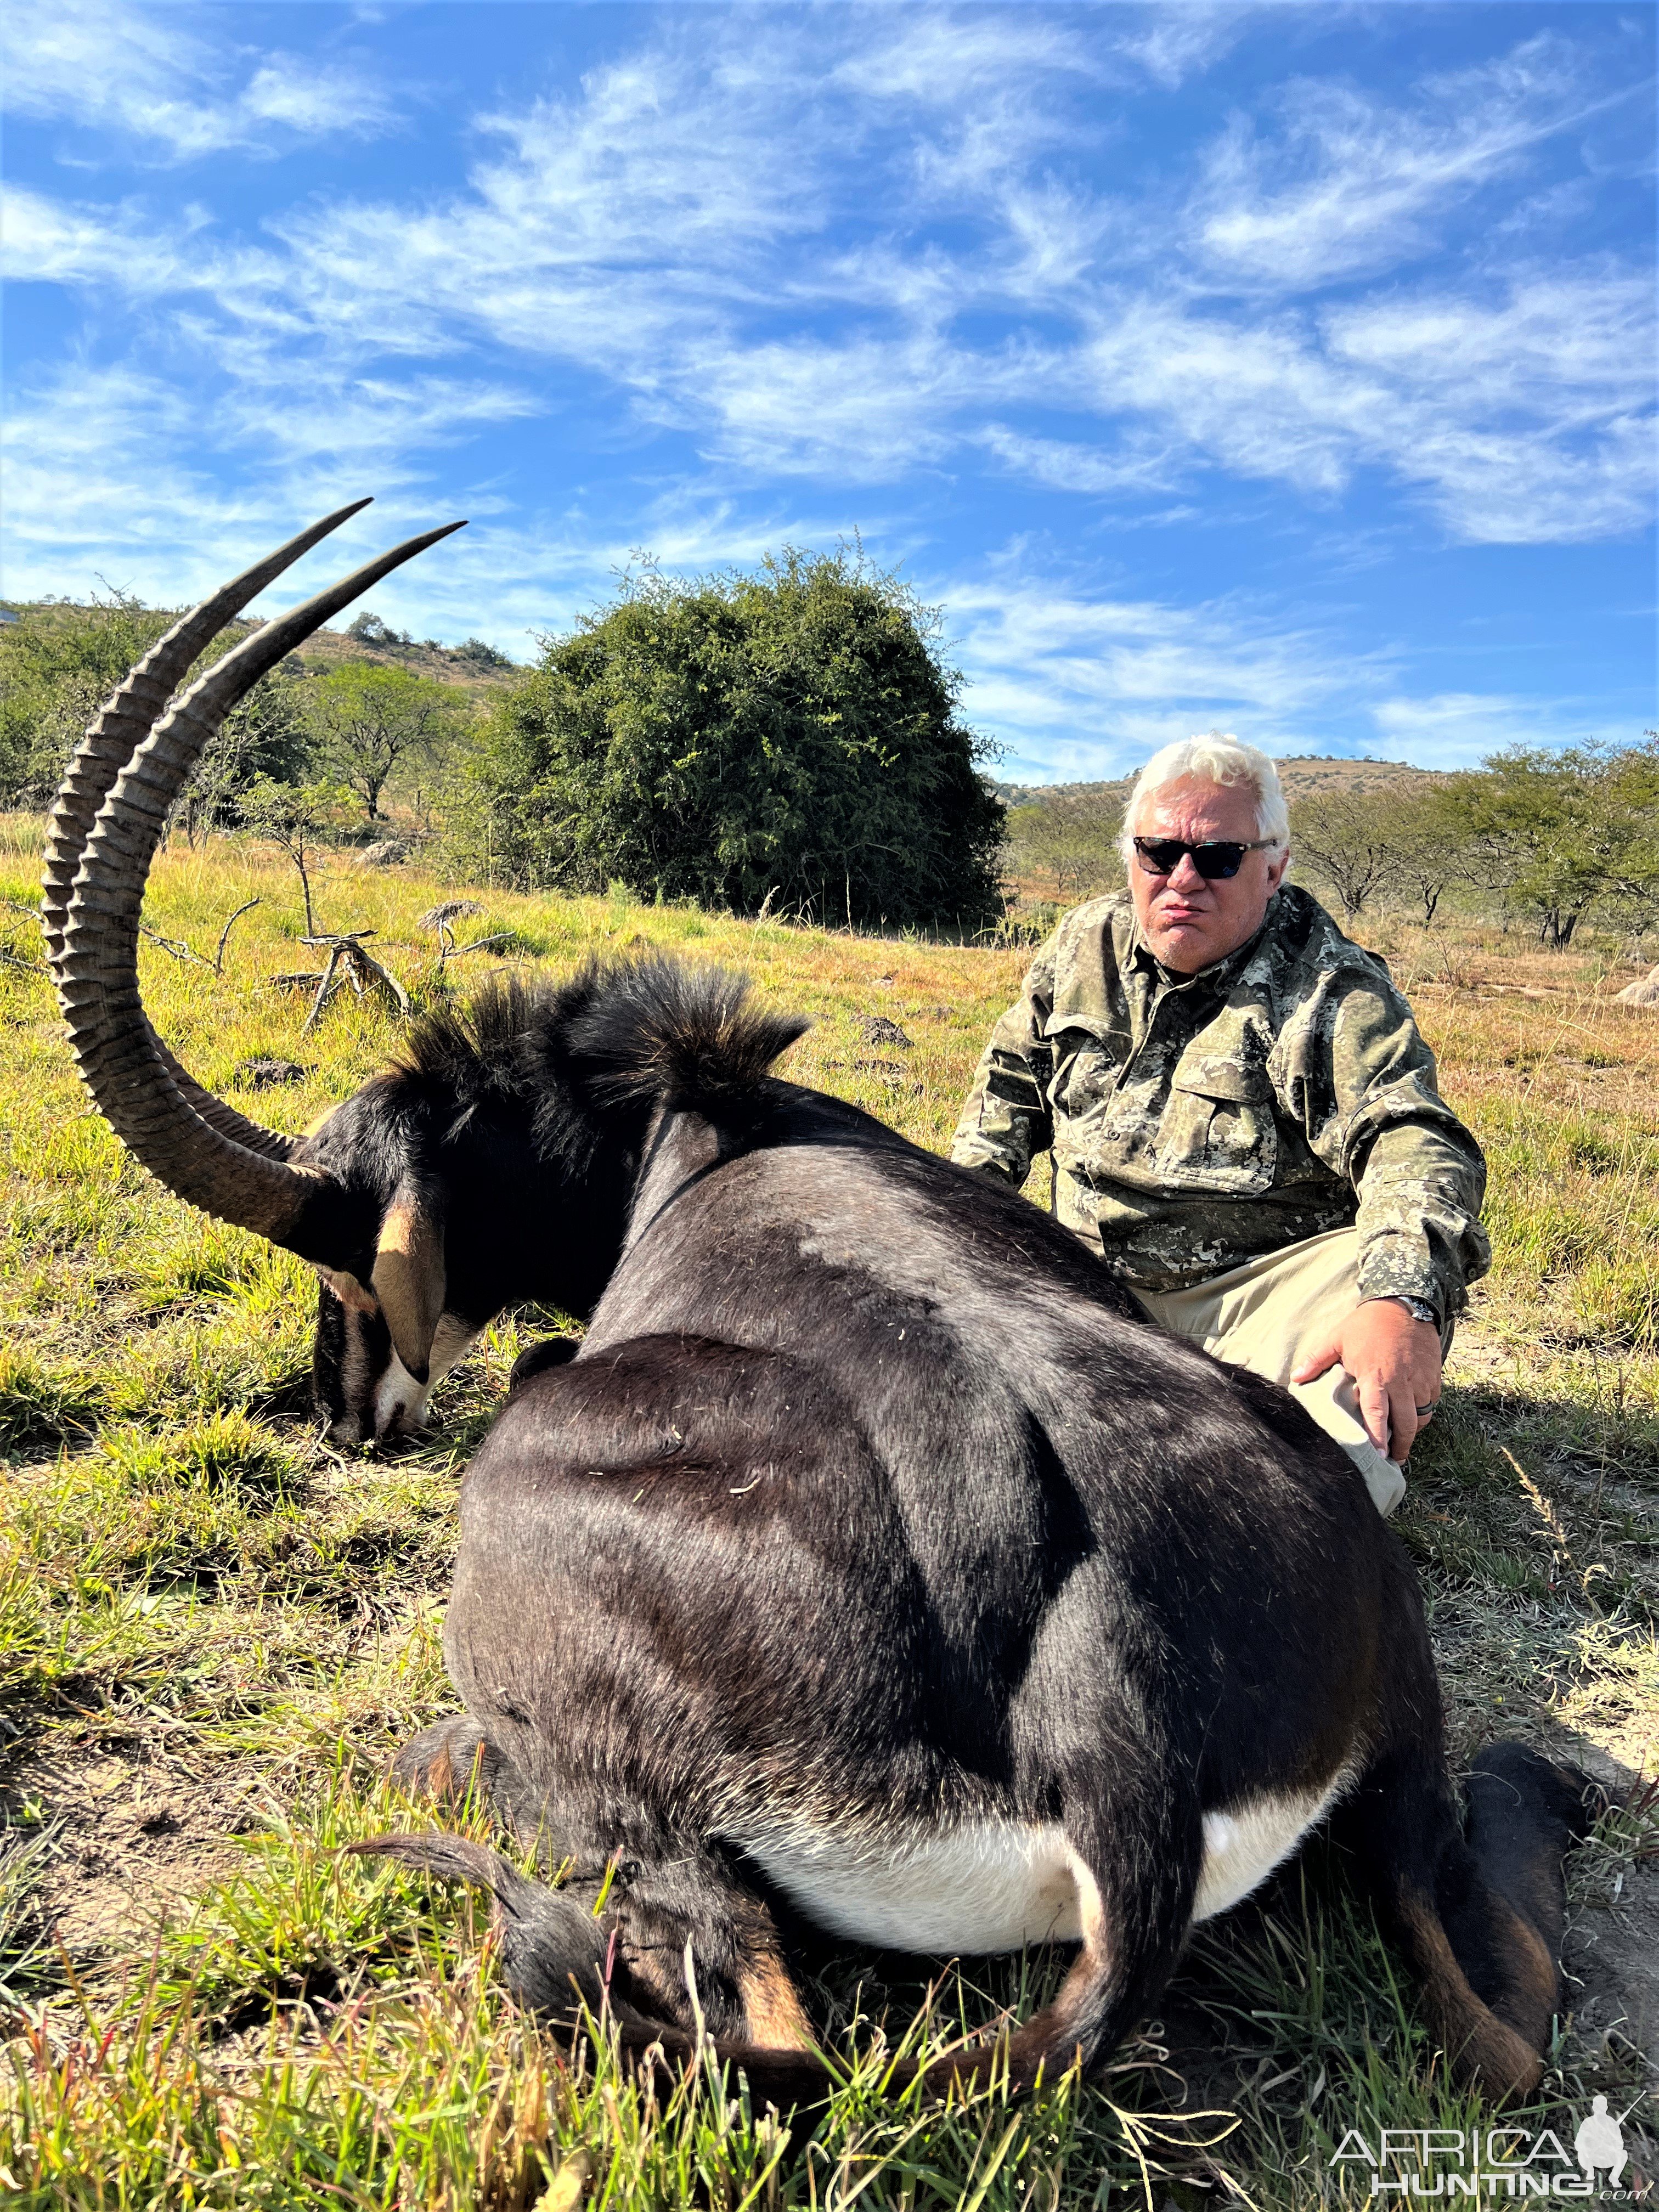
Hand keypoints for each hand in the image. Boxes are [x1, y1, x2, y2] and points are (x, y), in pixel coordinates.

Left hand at [1291, 1299, 1442, 1462]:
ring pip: (1421, 1416)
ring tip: (1402, 1441)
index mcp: (1374, 1376)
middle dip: (1400, 1445)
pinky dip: (1423, 1412)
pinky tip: (1413, 1416)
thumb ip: (1316, 1360)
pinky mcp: (1434, 1376)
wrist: (1404, 1302)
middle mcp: (1400, 1382)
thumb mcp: (1337, 1337)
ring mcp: (1420, 1380)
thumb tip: (1295, 1378)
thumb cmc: (1367, 1323)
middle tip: (1393, 1459)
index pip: (1376, 1414)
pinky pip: (1431, 1403)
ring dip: (1412, 1430)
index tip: (1379, 1456)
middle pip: (1405, 1424)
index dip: (1377, 1437)